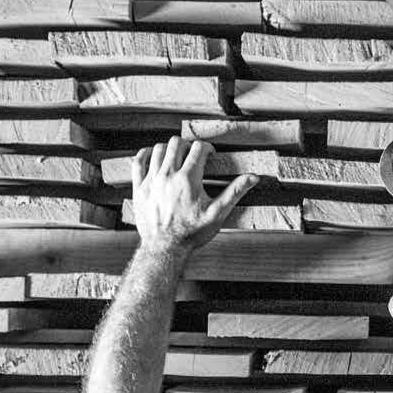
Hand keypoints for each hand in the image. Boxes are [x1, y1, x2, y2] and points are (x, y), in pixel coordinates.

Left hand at [131, 137, 256, 254]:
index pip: (198, 148)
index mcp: (188, 179)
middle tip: (194, 155)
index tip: (210, 155)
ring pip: (158, 149)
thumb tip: (253, 177)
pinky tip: (153, 156)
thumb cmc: (192, 233)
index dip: (207, 148)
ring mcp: (151, 180)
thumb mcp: (217, 213)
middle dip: (188, 145)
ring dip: (169, 149)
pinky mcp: (139, 188)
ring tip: (177, 157)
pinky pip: (138, 161)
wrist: (165, 249)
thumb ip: (234, 192)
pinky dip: (146, 154)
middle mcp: (168, 175)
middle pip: (177, 143)